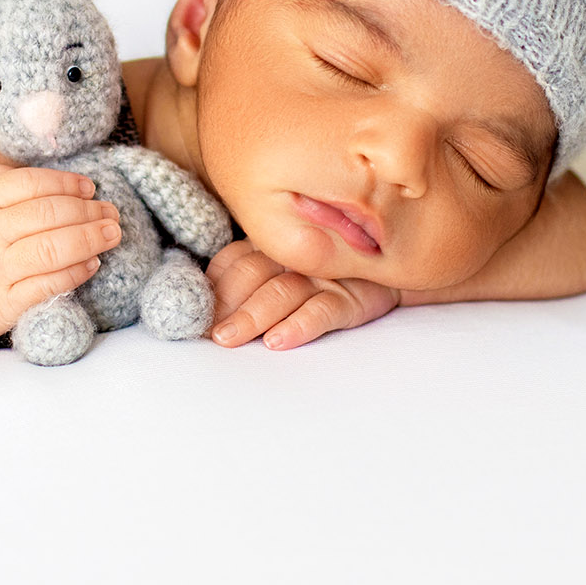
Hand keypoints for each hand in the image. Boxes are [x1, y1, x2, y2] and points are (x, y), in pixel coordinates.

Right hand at [0, 164, 121, 348]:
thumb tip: (47, 173)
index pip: (30, 183)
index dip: (66, 183)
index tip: (89, 188)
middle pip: (48, 214)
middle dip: (88, 210)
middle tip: (110, 212)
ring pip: (53, 248)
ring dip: (91, 238)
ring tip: (111, 234)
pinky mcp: (2, 305)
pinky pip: (48, 285)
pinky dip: (75, 273)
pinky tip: (92, 264)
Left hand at [205, 240, 398, 350]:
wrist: (394, 270)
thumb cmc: (329, 271)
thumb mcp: (284, 267)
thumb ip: (245, 278)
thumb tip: (202, 305)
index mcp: (272, 243)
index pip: (233, 260)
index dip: (211, 286)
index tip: (191, 312)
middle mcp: (296, 254)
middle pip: (252, 275)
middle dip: (225, 305)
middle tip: (203, 331)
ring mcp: (325, 274)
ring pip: (282, 293)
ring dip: (252, 316)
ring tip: (229, 337)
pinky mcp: (355, 298)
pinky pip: (324, 310)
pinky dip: (300, 325)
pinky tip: (279, 341)